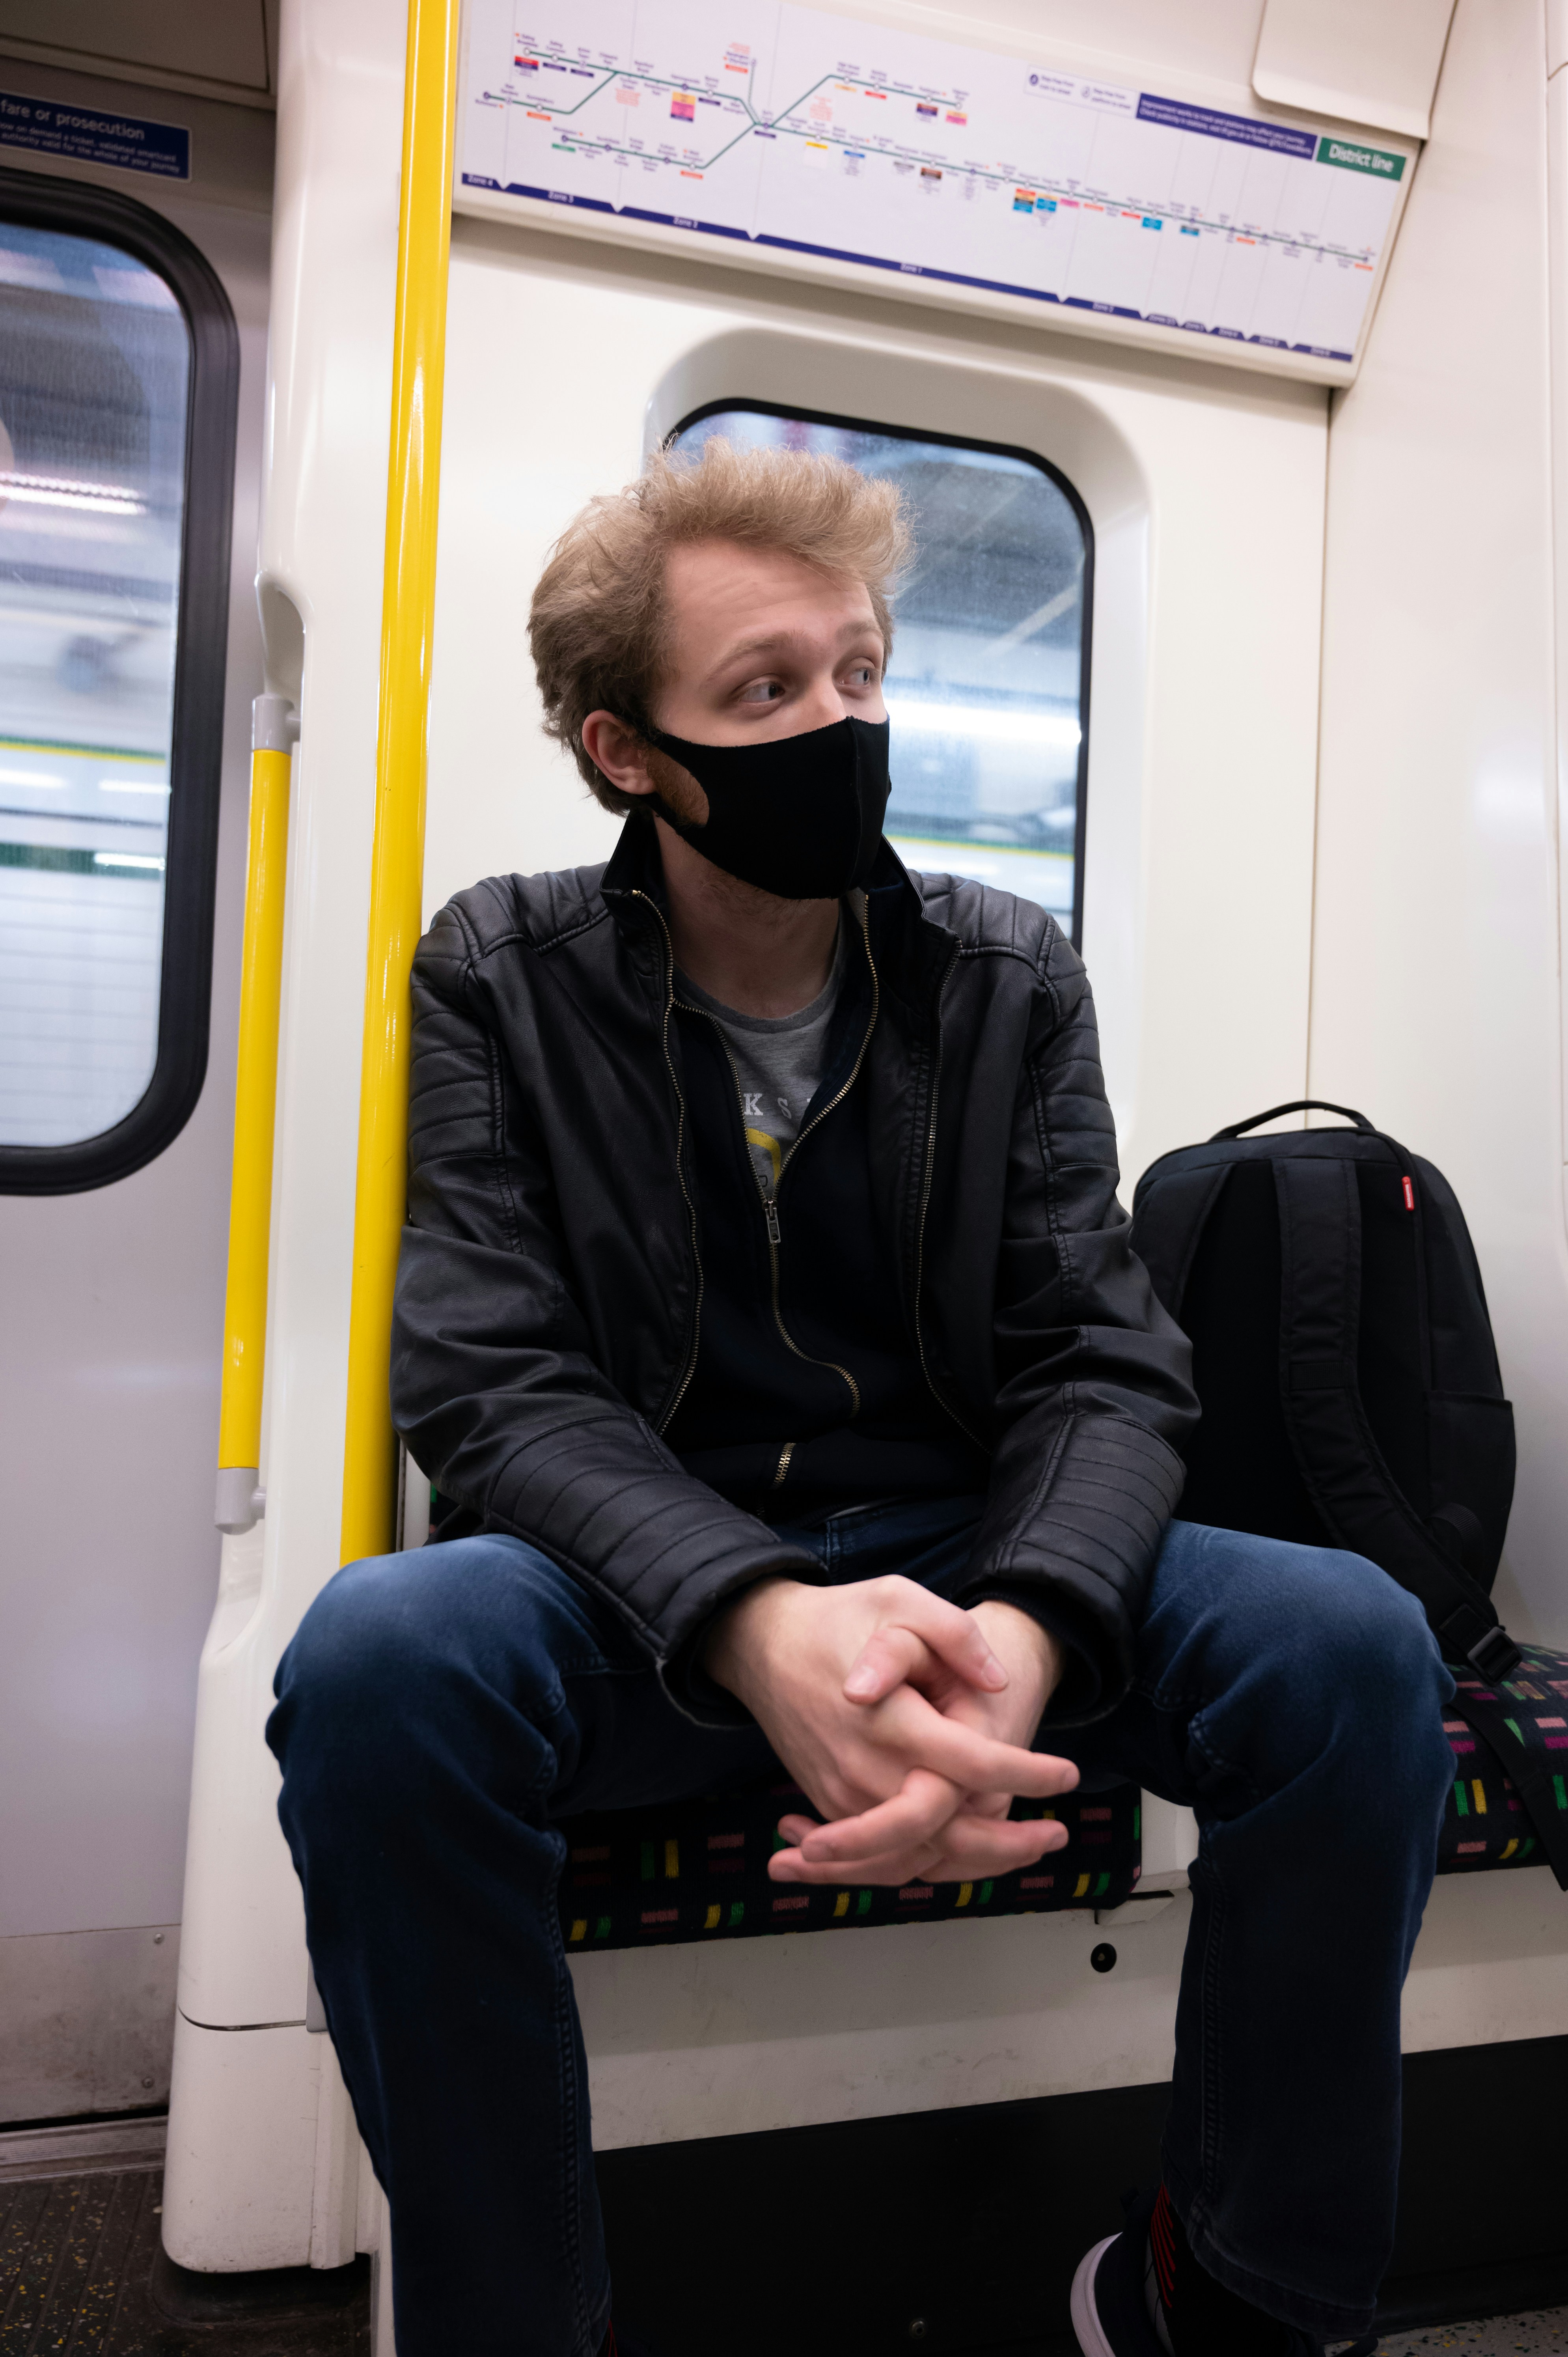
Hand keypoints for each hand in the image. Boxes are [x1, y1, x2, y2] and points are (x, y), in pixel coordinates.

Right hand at [703, 1577, 1076, 1886]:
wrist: (762, 1643)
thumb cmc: (840, 1618)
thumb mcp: (900, 1597)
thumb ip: (954, 1633)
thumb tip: (996, 1683)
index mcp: (890, 1718)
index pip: (970, 1765)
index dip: (1025, 1773)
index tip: (1066, 1774)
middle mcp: (864, 1767)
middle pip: (943, 1834)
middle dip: (1006, 1846)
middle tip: (1056, 1836)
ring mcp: (841, 1794)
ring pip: (913, 1855)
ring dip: (973, 1863)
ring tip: (1025, 1849)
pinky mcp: (829, 1803)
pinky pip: (881, 1854)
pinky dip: (927, 1863)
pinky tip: (968, 1855)